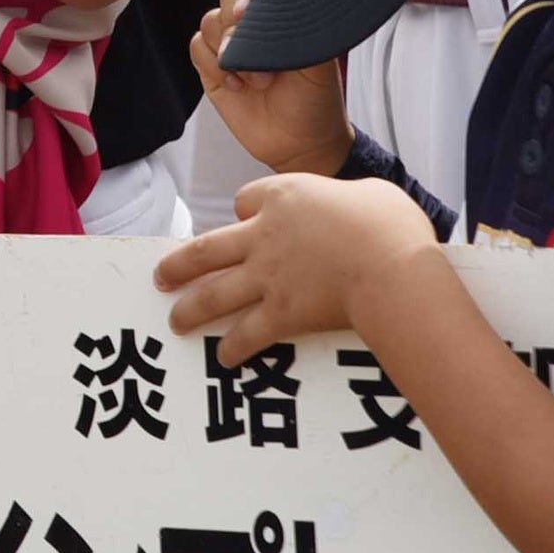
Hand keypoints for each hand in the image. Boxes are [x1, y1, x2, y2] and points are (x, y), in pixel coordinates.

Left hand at [156, 172, 445, 359]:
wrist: (392, 266)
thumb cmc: (391, 227)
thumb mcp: (373, 195)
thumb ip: (354, 200)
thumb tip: (362, 208)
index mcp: (284, 197)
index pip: (246, 200)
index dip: (244, 211)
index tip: (244, 221)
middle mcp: (264, 235)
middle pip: (207, 249)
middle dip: (179, 265)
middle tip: (161, 277)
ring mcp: (268, 276)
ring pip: (214, 293)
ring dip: (191, 309)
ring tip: (175, 321)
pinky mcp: (282, 313)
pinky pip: (248, 332)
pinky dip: (234, 347)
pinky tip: (225, 357)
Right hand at [189, 0, 351, 178]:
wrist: (301, 145)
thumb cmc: (317, 102)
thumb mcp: (319, 63)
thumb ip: (296, 30)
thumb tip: (265, 11)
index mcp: (283, 17)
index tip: (251, 11)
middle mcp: (256, 27)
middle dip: (237, 23)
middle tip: (253, 48)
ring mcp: (232, 47)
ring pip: (210, 21)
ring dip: (229, 50)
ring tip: (258, 79)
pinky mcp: (213, 68)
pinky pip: (196, 47)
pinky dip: (212, 65)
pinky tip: (238, 85)